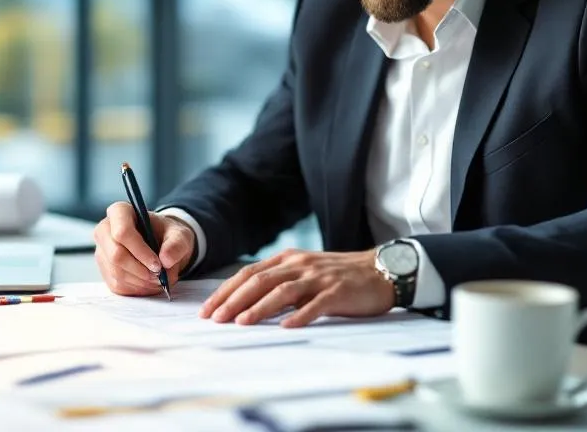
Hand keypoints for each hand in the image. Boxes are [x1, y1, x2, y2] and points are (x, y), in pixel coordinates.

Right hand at [94, 203, 195, 296]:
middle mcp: (105, 230)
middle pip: (117, 256)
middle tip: (160, 275)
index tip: (158, 264)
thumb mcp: (179, 235)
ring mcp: (102, 252)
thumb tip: (166, 260)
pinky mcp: (105, 270)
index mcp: (120, 212)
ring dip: (142, 281)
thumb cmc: (166, 235)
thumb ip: (176, 244)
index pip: (122, 232)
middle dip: (142, 270)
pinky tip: (149, 282)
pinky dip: (138, 288)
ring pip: (117, 273)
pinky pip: (118, 285)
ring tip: (159, 278)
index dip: (140, 251)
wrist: (162, 244)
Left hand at [199, 248, 394, 327]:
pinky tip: (286, 327)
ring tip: (241, 323)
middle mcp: (300, 265)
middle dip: (234, 300)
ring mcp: (318, 278)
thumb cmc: (337, 276)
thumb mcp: (304, 273)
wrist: (379, 271)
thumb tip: (244, 304)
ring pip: (282, 291)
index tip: (207, 309)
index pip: (249, 273)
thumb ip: (279, 283)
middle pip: (259, 280)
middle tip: (215, 318)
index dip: (226, 291)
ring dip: (259, 307)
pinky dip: (299, 315)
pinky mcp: (337, 292)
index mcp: (288, 259)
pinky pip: (315, 305)